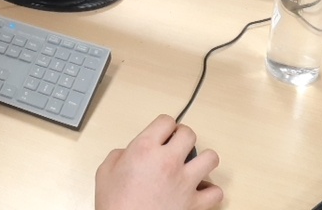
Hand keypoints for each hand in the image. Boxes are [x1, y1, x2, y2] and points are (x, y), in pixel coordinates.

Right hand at [95, 115, 222, 209]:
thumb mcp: (105, 171)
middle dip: (183, 137)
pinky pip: (216, 192)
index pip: (166, 121)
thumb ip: (119, 155)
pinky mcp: (195, 204)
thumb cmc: (115, 205)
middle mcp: (168, 161)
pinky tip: (198, 191)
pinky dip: (209, 191)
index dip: (164, 126)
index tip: (162, 133)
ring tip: (192, 165)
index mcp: (145, 149)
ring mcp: (185, 182)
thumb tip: (129, 154)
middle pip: (189, 133)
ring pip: (211, 158)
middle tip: (176, 145)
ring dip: (202, 159)